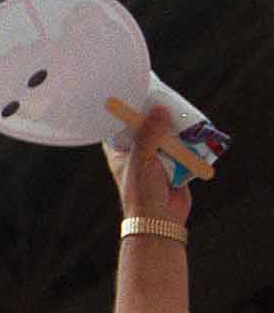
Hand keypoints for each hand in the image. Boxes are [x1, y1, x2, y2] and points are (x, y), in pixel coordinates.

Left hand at [104, 105, 192, 226]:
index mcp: (119, 151)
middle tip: (163, 97)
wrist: (160, 219)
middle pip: (145, 128)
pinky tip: (195, 129)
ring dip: (173, 128)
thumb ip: (150, 133)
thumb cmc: (142, 190)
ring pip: (165, 137)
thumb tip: (160, 109)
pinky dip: (188, 142)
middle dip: (154, 116)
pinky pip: (182, 149)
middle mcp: (136, 154)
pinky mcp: (175, 167)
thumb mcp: (142, 157)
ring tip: (180, 110)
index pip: (117, 126)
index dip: (124, 111)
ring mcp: (156, 160)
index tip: (132, 93)